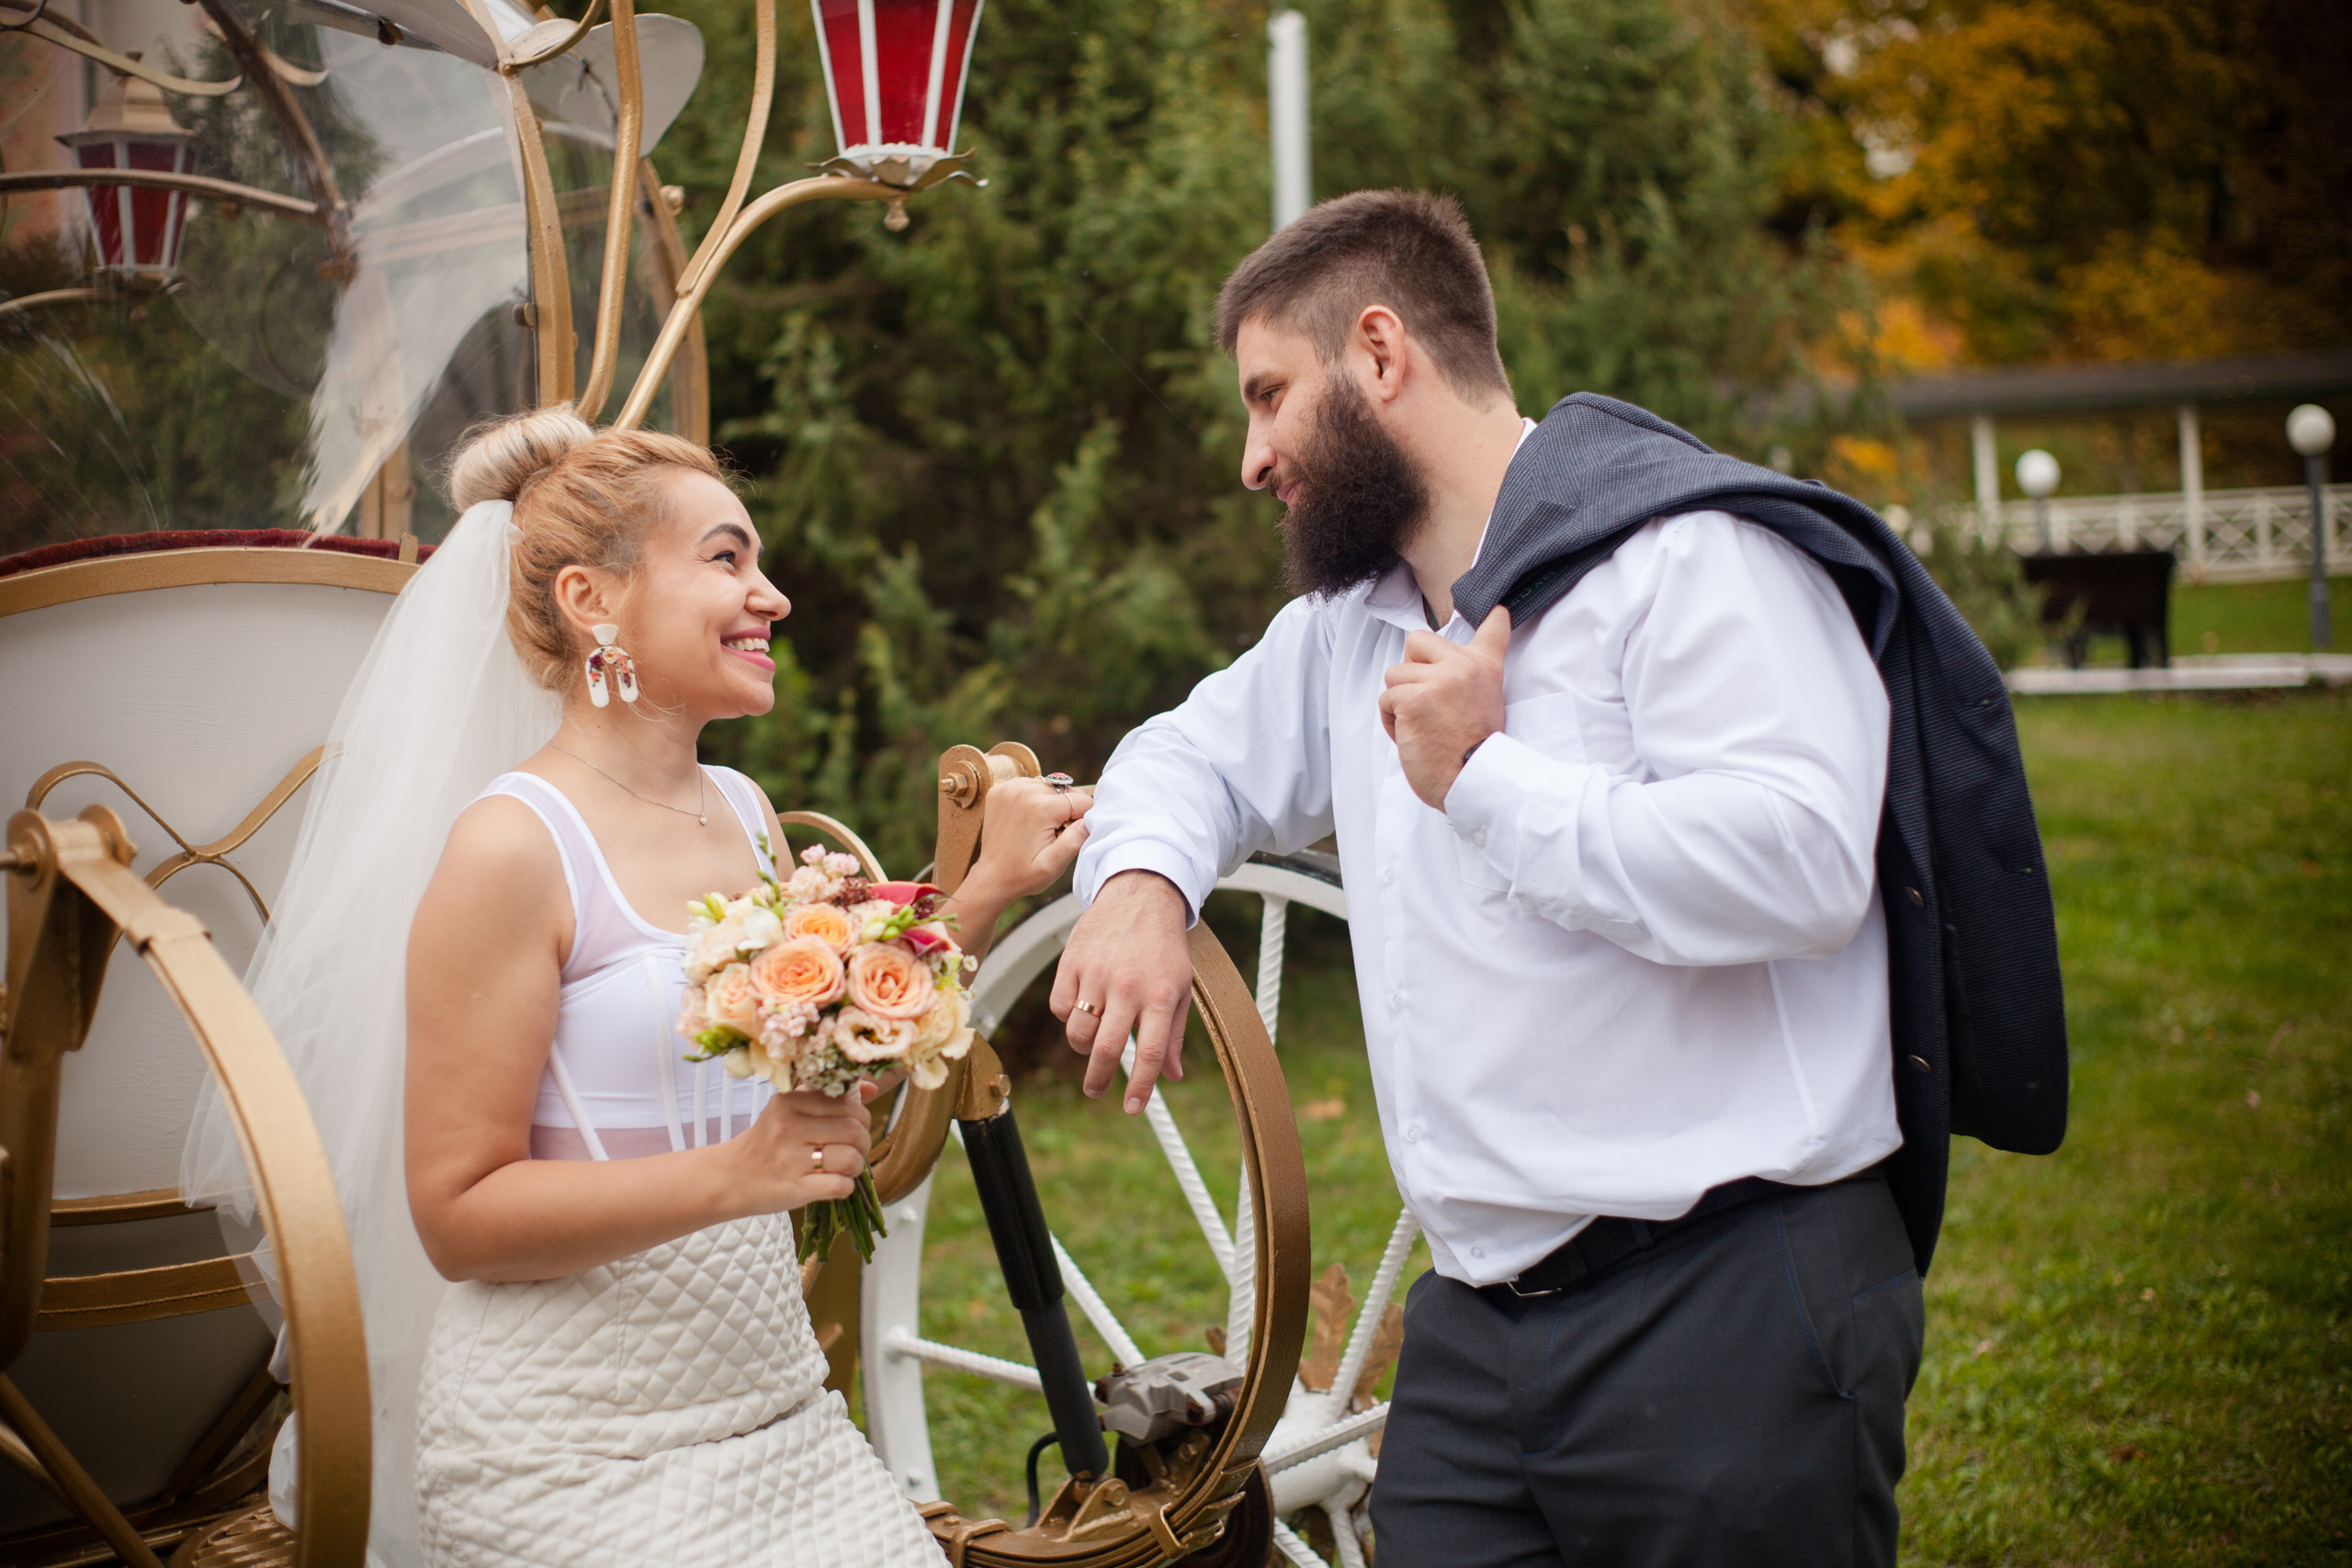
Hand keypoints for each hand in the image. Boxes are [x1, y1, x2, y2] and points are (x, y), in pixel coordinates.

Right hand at [728, 1080, 877, 1212]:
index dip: (861, 1119)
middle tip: (853, 1150)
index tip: (853, 1129)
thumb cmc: (767, 1142)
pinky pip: (840, 1185)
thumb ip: (828, 1097)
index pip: (848, 1105)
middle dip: (863, 1143)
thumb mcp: (790, 1110)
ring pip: (850, 1158)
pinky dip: (846, 1186)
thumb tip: (872, 1088)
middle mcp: (789, 1127)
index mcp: (790, 1102)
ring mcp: (791, 1159)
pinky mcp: (794, 1188)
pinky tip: (836, 1184)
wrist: (729, 1178)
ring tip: (844, 1168)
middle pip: (854, 1131)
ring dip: (856, 1166)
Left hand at [947, 778, 1093, 959]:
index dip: (1081, 819)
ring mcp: (1008, 788)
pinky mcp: (999, 790)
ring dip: (1050, 802)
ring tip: (1039, 826)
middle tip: (1051, 833)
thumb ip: (1074, 841)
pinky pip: (1029, 785)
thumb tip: (1088, 821)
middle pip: (1066, 790)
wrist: (991, 877)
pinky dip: (1033, 798)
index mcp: (1040, 808)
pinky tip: (1027, 818)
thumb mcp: (1053, 866)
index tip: (1066, 835)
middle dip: (1065, 810)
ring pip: (1048, 786)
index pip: (1082, 800)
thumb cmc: (1023, 875)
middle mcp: (1023, 791)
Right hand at [1051, 870, 1192, 1112]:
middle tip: (1096, 1091)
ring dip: (1083, 1048)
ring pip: (1078, 1031)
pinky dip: (1068, 1016)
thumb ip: (1175, 1034)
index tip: (1133, 1109)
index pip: (1149, 1053)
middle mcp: (1128, 987)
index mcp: (1161, 995)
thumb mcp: (1181, 988)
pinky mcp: (1072, 961)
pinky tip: (1081, 1007)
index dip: (1140, 1088)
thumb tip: (1171, 1076)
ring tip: (1092, 1044)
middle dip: (1099, 1080)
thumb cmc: (1164, 947)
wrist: (1141, 894)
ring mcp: (1097, 973)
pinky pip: (1060, 1005)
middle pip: (1107, 1049)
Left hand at [1379, 605, 1510, 808]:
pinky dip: (1391, 720)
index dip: (1492, 616)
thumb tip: (1433, 662)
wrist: (1472, 780)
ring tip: (1419, 724)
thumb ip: (1467, 677)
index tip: (1496, 608)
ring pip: (1395, 674)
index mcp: (1484, 667)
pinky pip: (1386, 698)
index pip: (1494, 627)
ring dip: (1399, 701)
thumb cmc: (1472, 751)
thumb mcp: (1485, 703)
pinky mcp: (1413, 700)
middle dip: (1410, 670)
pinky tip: (1411, 735)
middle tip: (1427, 700)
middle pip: (1416, 641)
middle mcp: (1463, 666)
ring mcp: (1438, 681)